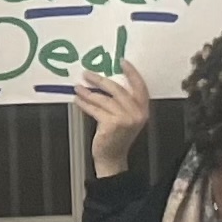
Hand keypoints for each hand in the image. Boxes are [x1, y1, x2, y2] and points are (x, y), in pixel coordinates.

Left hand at [74, 62, 150, 178]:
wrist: (112, 159)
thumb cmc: (117, 137)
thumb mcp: (125, 118)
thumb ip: (121, 102)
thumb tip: (104, 82)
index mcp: (143, 110)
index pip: (140, 86)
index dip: (132, 73)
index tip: (122, 62)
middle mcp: (137, 113)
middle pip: (118, 89)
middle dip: (100, 80)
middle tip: (87, 74)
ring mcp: (125, 119)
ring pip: (103, 99)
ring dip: (88, 92)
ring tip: (78, 88)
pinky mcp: (112, 124)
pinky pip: (95, 109)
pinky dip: (84, 104)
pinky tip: (78, 100)